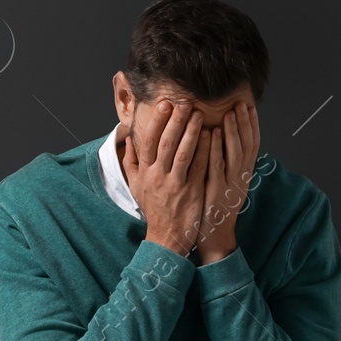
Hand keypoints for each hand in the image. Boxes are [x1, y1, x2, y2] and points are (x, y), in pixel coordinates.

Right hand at [121, 99, 206, 256]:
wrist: (167, 237)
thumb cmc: (154, 208)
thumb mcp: (136, 186)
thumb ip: (131, 162)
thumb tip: (128, 139)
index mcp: (145, 172)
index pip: (148, 141)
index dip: (157, 121)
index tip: (165, 104)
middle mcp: (158, 177)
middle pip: (166, 143)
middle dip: (176, 121)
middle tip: (185, 102)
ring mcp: (175, 185)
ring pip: (183, 153)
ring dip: (192, 132)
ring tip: (200, 114)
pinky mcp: (192, 193)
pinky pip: (199, 168)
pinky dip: (205, 151)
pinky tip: (212, 136)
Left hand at [197, 100, 259, 264]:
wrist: (215, 237)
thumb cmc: (216, 209)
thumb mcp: (227, 184)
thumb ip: (228, 164)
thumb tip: (227, 142)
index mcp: (244, 175)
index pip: (253, 145)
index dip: (253, 126)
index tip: (250, 107)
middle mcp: (241, 178)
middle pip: (247, 145)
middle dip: (245, 123)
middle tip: (241, 103)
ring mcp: (230, 185)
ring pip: (235, 154)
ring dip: (233, 131)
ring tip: (229, 113)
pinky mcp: (216, 192)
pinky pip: (217, 167)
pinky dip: (215, 149)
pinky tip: (211, 134)